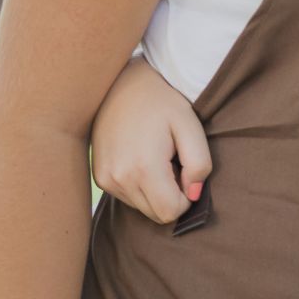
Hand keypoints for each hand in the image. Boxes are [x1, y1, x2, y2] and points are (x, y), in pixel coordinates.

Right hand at [89, 57, 209, 224]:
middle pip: (156, 214)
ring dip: (156, 191)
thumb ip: (199, 164)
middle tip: (173, 162)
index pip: (171, 213)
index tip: (186, 171)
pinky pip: (127, 197)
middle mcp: (119, 179)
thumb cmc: (163, 103)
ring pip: (142, 207)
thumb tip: (194, 194)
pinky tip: (142, 158)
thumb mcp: (190, 126)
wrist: (124, 83)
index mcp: (143, 169)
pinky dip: (140, 185)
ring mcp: (105, 179)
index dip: (186, 198)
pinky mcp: (99, 177)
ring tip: (156, 157)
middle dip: (171, 195)